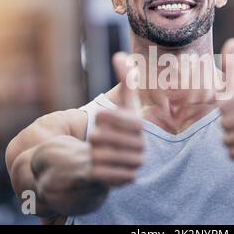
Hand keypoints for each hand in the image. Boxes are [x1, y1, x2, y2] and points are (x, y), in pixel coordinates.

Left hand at [89, 52, 143, 186]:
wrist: (122, 153)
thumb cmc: (120, 123)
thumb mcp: (123, 102)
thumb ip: (125, 79)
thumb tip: (120, 54)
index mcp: (139, 126)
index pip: (129, 122)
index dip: (111, 117)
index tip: (98, 115)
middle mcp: (141, 146)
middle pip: (111, 139)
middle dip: (100, 136)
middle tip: (94, 136)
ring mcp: (134, 163)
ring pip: (105, 157)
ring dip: (96, 152)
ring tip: (93, 149)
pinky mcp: (126, 179)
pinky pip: (107, 175)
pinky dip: (98, 169)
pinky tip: (93, 163)